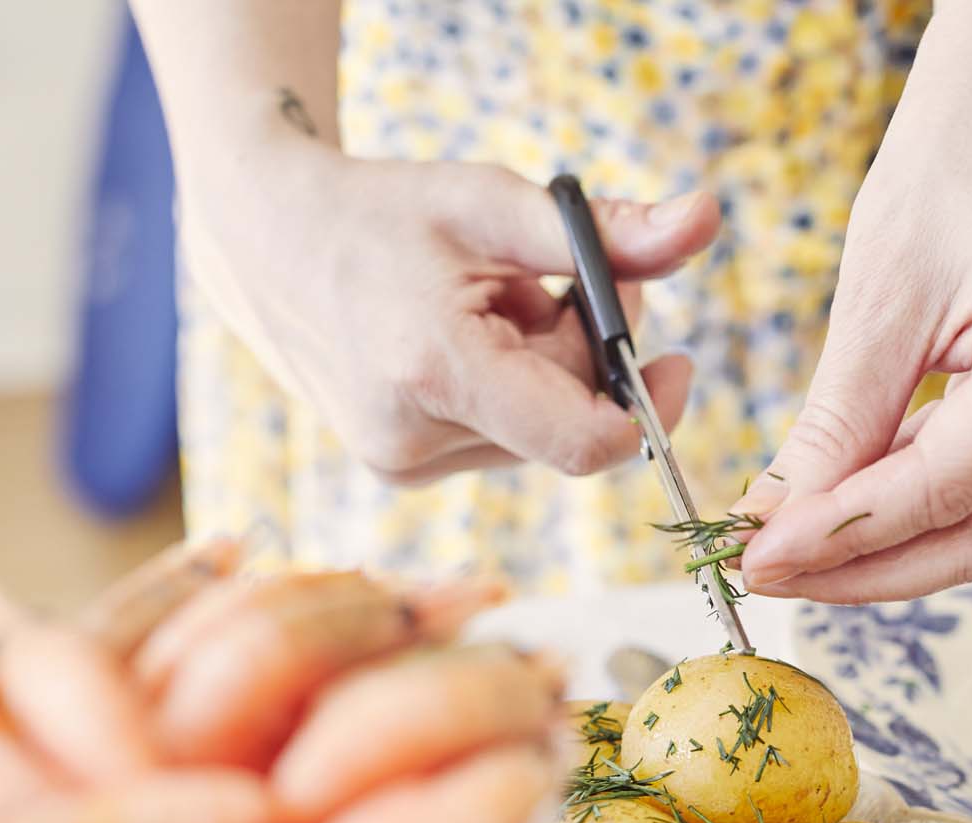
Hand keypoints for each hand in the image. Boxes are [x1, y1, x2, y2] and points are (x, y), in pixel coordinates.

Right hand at [180, 142, 720, 484]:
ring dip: (545, 373)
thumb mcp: (494, 203)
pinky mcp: (402, 471)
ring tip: (490, 308)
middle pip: (568, 426)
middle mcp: (413, 438)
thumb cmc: (383, 214)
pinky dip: (509, 392)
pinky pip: (504, 439)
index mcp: (435, 371)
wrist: (266, 245)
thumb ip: (607, 230)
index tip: (669, 359)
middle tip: (552, 286)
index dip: (643, 406)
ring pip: (539, 436)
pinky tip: (466, 342)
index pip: (583, 442)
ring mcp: (403, 465)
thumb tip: (704, 220)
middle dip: (587, 358)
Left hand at [734, 12, 971, 601]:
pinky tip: (848, 505)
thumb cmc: (952, 166)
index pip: (945, 493)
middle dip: (869, 567)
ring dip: (893, 547)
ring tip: (796, 544)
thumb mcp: (878, 304)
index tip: (757, 559)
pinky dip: (923, 505)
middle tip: (769, 571)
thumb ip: (834, 431)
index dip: (844, 538)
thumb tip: (774, 530)